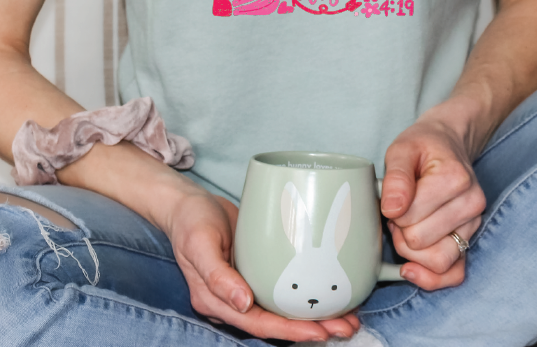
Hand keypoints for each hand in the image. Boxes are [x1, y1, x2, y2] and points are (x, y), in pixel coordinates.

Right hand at [163, 186, 360, 341]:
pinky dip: (305, 295)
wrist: (188, 204)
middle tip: (347, 327)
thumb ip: (217, 275)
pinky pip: (283, 291)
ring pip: (283, 310)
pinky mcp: (256, 274)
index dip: (289, 331)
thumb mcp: (199, 243)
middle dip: (312, 328)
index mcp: (216, 301)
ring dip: (314, 316)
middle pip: (276, 323)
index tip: (319, 332)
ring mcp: (245, 288)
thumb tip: (242, 303)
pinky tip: (328, 293)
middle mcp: (234, 300)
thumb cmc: (191, 222)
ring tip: (348, 318)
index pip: (258, 324)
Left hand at [380, 118, 486, 290]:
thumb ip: (396, 177)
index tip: (394, 197)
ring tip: (406, 228)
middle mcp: (471, 204)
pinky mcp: (471, 240)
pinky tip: (411, 268)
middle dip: (399, 230)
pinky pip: (456, 274)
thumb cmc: (423, 147)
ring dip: (411, 252)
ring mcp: (474, 224)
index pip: (409, 216)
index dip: (391, 211)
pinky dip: (431, 278)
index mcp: (455, 178)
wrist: (448, 144)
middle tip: (398, 212)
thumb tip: (392, 210)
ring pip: (437, 261)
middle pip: (420, 241)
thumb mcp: (402, 149)